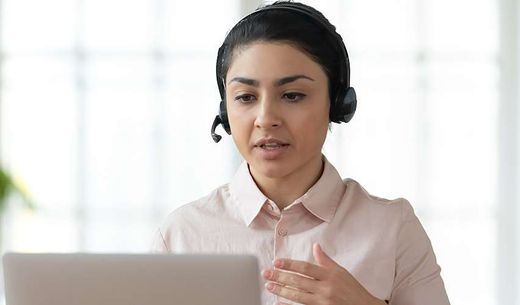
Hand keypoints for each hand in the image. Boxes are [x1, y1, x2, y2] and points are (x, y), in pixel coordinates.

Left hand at [262, 243, 386, 304]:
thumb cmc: (353, 290)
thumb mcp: (341, 272)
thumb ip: (326, 260)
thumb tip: (315, 246)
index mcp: (330, 275)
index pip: (305, 268)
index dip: (290, 264)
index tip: (276, 262)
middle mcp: (326, 288)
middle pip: (298, 281)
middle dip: (280, 277)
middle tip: (266, 273)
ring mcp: (323, 302)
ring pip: (297, 296)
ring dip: (281, 290)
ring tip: (269, 286)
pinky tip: (279, 302)